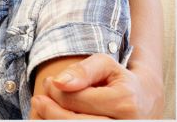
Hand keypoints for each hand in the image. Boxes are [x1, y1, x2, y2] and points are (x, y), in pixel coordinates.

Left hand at [30, 53, 160, 118]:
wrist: (143, 101)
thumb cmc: (118, 80)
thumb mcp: (105, 65)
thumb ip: (82, 70)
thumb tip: (58, 82)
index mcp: (124, 103)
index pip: (76, 100)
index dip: (55, 91)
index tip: (50, 82)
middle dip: (50, 110)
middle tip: (38, 100)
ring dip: (52, 120)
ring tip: (43, 109)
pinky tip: (53, 117)